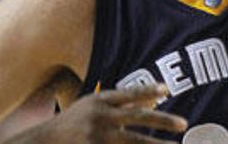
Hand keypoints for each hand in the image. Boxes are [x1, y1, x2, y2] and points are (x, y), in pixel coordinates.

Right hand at [19, 84, 187, 143]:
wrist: (44, 142)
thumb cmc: (74, 123)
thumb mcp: (93, 106)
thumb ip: (120, 103)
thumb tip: (154, 98)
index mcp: (99, 101)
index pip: (128, 94)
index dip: (148, 90)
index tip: (166, 89)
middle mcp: (100, 117)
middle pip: (137, 117)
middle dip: (162, 121)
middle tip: (183, 123)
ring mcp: (98, 138)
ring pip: (134, 141)